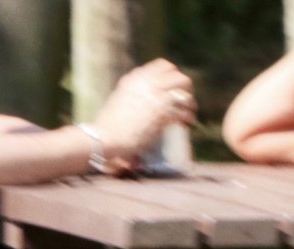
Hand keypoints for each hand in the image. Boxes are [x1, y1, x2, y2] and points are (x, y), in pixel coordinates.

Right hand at [93, 59, 196, 173]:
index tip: (173, 87)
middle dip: (184, 87)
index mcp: (136, 78)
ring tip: (189, 112)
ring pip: (183, 91)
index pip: (163, 66)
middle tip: (185, 100)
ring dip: (189, 102)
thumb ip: (133, 95)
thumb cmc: (107, 126)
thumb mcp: (118, 100)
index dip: (172, 75)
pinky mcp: (162, 112)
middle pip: (177, 76)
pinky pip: (182, 109)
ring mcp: (156, 96)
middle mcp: (148, 83)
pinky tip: (186, 123)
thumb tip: (144, 100)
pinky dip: (186, 116)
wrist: (104, 138)